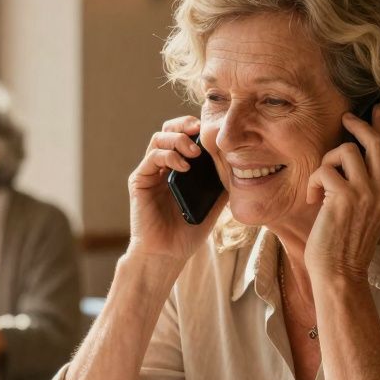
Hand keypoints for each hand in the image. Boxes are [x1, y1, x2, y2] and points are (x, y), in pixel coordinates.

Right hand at [126, 116, 228, 266]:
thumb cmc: (189, 231)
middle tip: (200, 129)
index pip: (184, 135)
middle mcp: (162, 166)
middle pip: (168, 130)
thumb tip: (240, 164)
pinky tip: (184, 167)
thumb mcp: (213, 203)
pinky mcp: (139, 180)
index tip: (213, 130)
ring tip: (195, 152)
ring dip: (178, 139)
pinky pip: (151, 158)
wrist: (167, 254)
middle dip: (184, 125)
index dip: (196, 127)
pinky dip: (168, 157)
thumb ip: (222, 182)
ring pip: (158, 139)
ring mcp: (150, 172)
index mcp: (178, 167)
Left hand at [304, 104, 379, 282]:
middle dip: (358, 126)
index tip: (377, 110)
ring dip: (326, 162)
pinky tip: (314, 199)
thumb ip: (368, 185)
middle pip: (374, 142)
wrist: (341, 272)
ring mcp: (367, 192)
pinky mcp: (345, 196)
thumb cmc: (346, 243)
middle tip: (346, 118)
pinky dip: (314, 182)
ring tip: (321, 184)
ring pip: (345, 151)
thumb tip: (355, 154)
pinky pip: (325, 169)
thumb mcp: (367, 211)